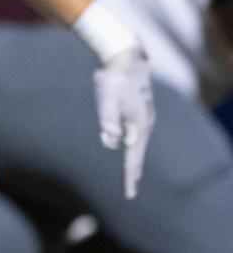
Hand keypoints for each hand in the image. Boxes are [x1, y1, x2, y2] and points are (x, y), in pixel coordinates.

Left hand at [93, 47, 154, 199]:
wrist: (125, 57)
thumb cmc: (114, 79)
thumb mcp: (108, 100)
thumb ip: (109, 121)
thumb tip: (112, 142)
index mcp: (138, 125)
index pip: (133, 157)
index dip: (130, 176)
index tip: (129, 194)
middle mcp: (143, 124)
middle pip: (137, 154)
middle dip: (133, 173)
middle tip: (131, 192)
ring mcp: (141, 117)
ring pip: (135, 144)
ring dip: (132, 160)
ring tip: (130, 176)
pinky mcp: (136, 111)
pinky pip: (133, 133)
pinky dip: (130, 146)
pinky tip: (127, 149)